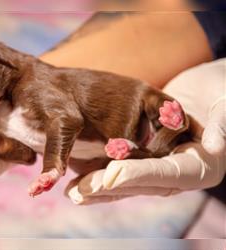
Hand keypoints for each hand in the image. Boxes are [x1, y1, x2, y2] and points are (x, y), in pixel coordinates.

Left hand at [66, 59, 225, 204]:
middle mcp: (176, 172)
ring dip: (98, 185)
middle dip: (109, 186)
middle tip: (80, 191)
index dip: (138, 176)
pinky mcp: (144, 157)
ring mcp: (158, 166)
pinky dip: (99, 174)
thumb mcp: (225, 105)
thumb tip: (213, 147)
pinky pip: (120, 168)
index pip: (165, 174)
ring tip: (72, 192)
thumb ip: (222, 125)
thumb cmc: (221, 93)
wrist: (208, 89)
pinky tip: (77, 178)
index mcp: (199, 166)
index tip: (110, 176)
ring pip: (125, 180)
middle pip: (139, 182)